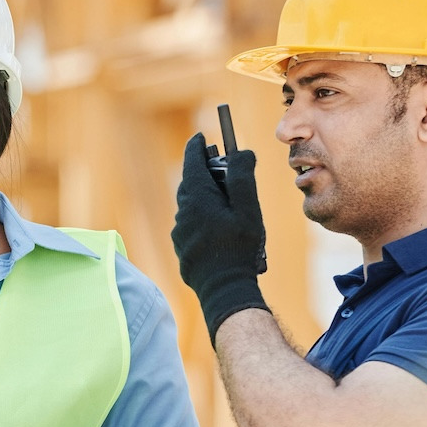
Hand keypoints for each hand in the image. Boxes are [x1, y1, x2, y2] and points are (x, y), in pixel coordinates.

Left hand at [172, 131, 268, 343]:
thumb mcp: (247, 207)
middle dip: (204, 172)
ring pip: (190, 206)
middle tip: (219, 167)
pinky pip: (190, 225)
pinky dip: (202, 219)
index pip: (192, 162)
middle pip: (191, 183)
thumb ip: (242, 176)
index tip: (201, 138)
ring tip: (225, 200)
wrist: (224, 289)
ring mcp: (180, 232)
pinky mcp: (182, 249)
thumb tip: (241, 153)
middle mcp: (183, 213)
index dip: (197, 147)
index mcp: (196, 198)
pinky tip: (219, 228)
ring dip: (204, 198)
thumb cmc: (238, 247)